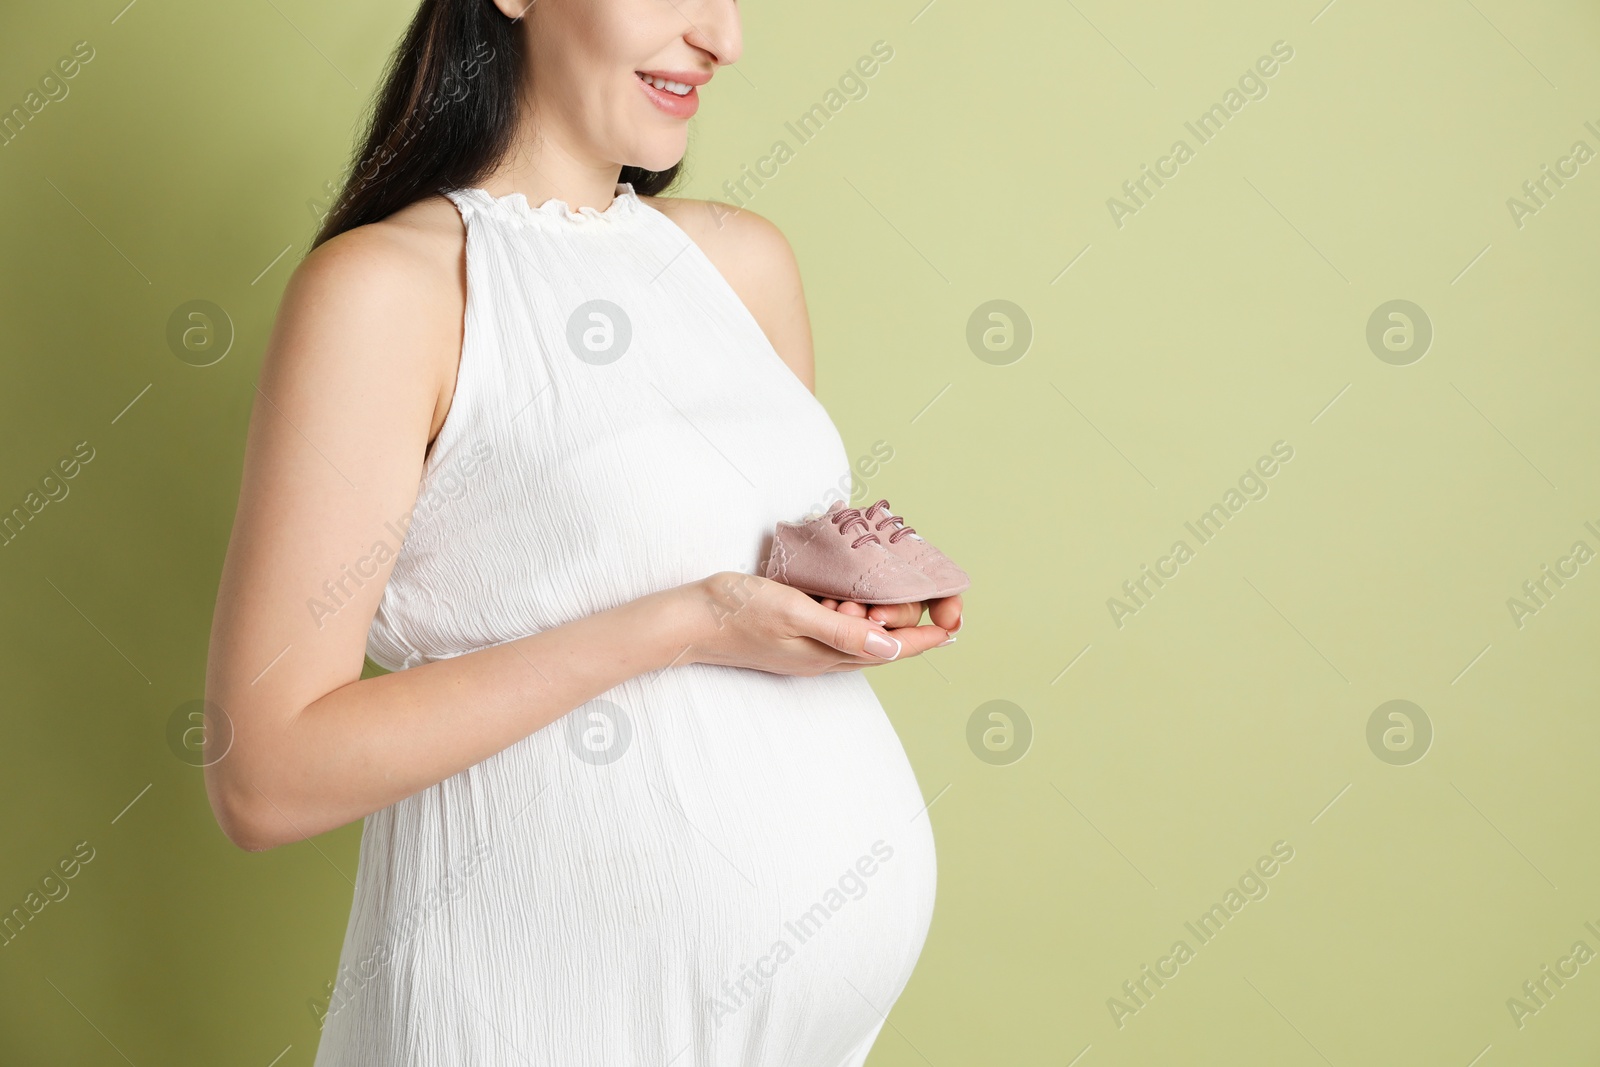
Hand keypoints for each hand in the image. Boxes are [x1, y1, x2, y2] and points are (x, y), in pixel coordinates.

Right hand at [679, 572, 952, 675]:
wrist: (689, 621)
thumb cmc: (737, 612)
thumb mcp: (793, 612)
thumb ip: (842, 630)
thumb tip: (892, 643)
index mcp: (831, 655)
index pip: (896, 648)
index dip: (929, 633)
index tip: (956, 619)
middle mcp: (827, 658)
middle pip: (886, 645)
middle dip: (907, 619)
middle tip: (911, 585)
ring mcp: (812, 650)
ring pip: (865, 637)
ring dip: (882, 615)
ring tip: (888, 587)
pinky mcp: (799, 637)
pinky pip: (842, 629)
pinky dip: (858, 612)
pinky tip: (855, 594)